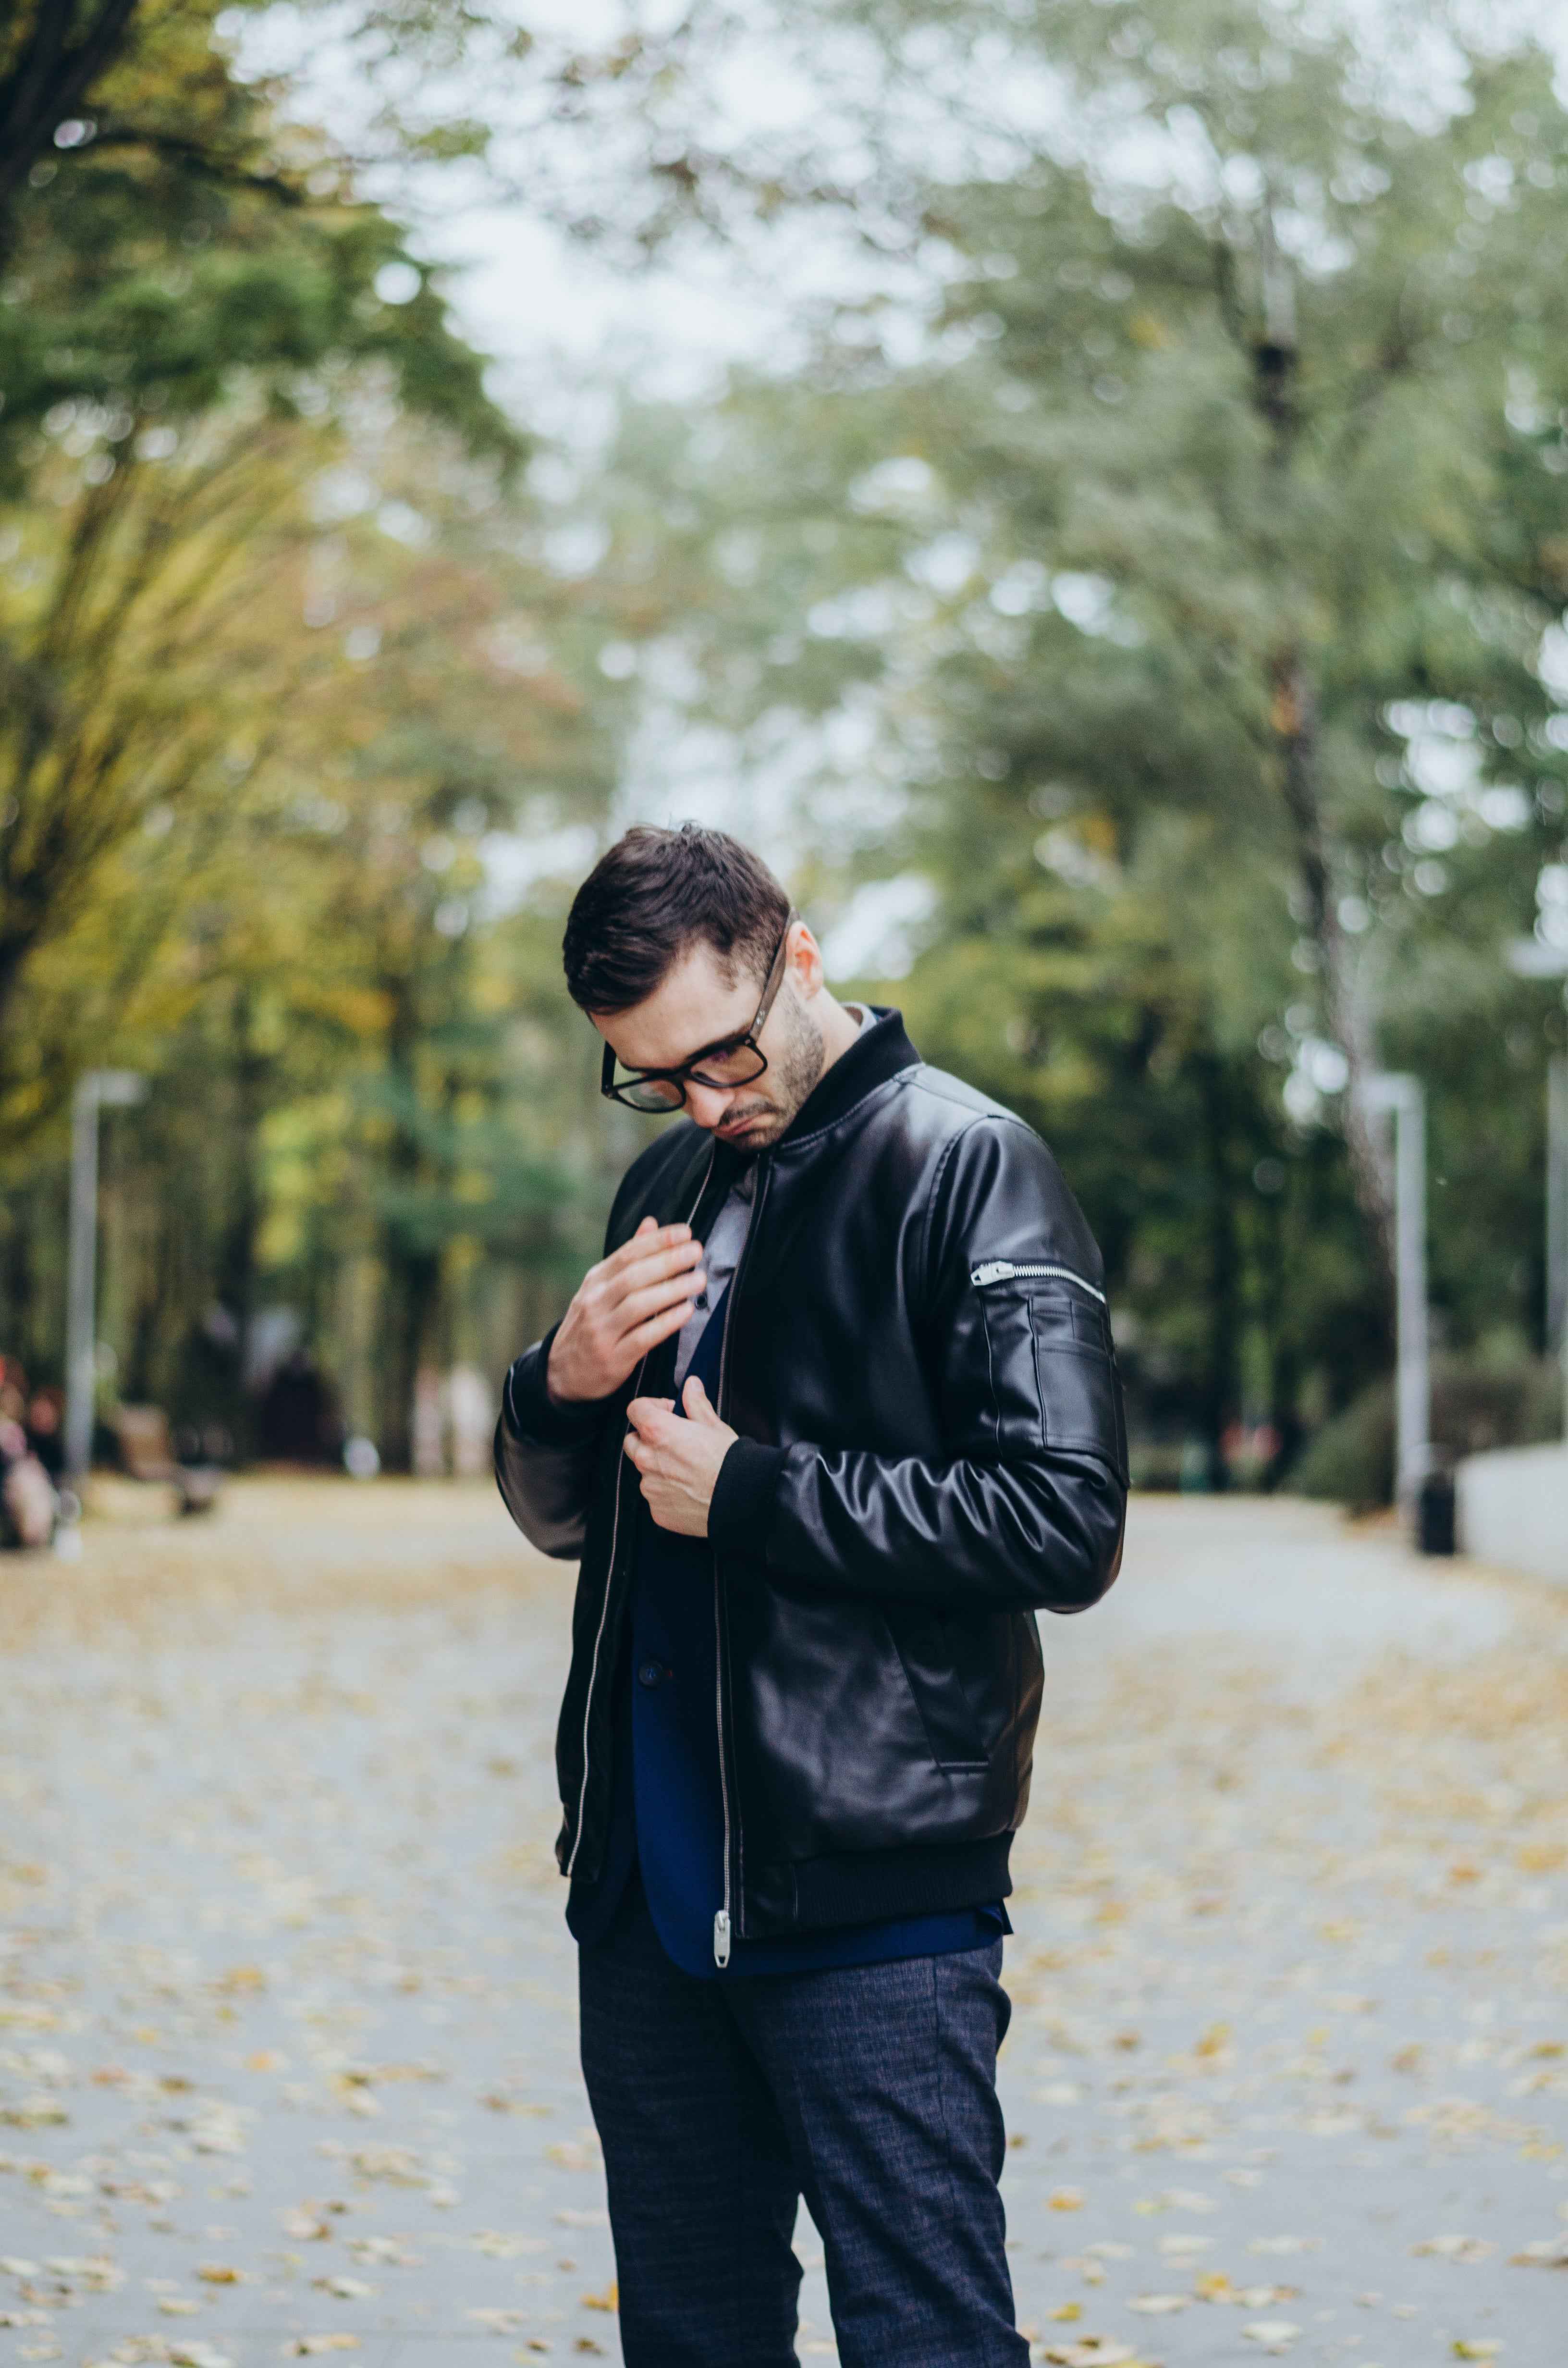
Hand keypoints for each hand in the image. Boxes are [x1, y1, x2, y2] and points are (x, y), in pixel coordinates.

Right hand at [547, 1215, 705, 1404]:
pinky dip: (666, 1323)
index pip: (627, 1254)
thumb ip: (628, 1258)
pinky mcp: (613, 1358)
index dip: (657, 1241)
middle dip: (668, 1261)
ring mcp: (602, 1331)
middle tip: (696, 1252)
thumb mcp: (601, 1289)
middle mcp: (595, 1303)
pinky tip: (686, 1312)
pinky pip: (642, 1337)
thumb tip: (651, 1223)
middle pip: (633, 1276)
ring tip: (698, 1280)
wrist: (562, 1373)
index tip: (685, 1232)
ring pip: (638, 1305)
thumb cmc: (591, 1325)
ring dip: (672, 1290)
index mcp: (595, 1281)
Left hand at [623, 1374, 737, 1534]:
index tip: (669, 1413)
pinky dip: (666, 1492)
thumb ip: (695, 1403)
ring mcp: (649, 1487)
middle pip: (632, 1441)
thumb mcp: (714, 1425)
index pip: (635, 1409)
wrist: (742, 1499)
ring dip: (658, 1467)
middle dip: (648, 1438)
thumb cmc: (730, 1461)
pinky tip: (689, 1491)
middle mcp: (647, 1459)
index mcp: (658, 1432)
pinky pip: (655, 1496)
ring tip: (687, 1470)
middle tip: (675, 1441)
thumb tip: (691, 1384)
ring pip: (644, 1471)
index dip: (651, 1407)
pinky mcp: (656, 1510)